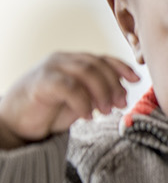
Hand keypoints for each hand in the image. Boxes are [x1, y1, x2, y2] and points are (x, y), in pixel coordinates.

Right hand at [0, 52, 138, 148]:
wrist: (16, 123)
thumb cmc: (50, 110)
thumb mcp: (80, 100)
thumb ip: (98, 93)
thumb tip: (123, 93)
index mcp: (74, 61)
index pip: (103, 59)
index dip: (122, 68)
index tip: (136, 80)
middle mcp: (63, 60)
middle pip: (98, 65)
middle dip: (114, 85)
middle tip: (120, 104)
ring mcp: (51, 68)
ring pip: (86, 72)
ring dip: (101, 92)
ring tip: (105, 112)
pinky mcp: (41, 82)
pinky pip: (69, 87)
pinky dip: (83, 102)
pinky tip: (86, 116)